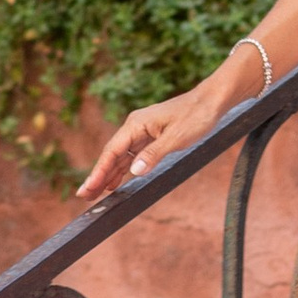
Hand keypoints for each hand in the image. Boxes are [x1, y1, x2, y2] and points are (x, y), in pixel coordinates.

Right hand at [75, 73, 230, 204]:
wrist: (212, 101)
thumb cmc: (196, 116)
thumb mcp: (176, 138)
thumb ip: (153, 154)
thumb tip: (133, 171)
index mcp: (136, 124)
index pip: (111, 152)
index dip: (98, 172)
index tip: (87, 188)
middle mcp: (135, 126)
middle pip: (111, 155)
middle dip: (98, 176)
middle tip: (84, 197)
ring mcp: (143, 131)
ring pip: (120, 156)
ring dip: (109, 174)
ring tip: (96, 193)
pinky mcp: (152, 136)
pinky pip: (132, 155)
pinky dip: (123, 169)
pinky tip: (117, 181)